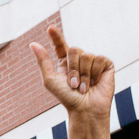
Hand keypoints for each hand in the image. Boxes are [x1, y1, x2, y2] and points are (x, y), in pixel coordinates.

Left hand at [29, 24, 113, 138]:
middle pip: (75, 50)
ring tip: (84, 88)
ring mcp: (93, 62)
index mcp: (65, 63)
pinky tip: (95, 83)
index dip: (56, 37)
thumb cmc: (67, 98)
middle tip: (73, 85)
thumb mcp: (50, 80)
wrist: (85, 110)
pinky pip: (99, 59)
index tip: (50, 28)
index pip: (61, 46)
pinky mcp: (106, 65)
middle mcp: (79, 61)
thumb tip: (32, 44)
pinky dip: (95, 73)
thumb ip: (43, 61)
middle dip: (73, 68)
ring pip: (87, 55)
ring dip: (84, 75)